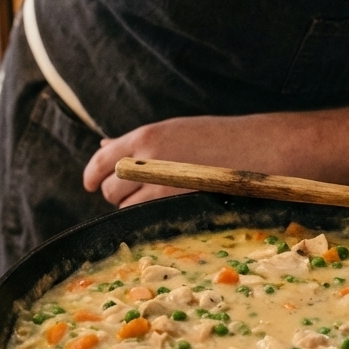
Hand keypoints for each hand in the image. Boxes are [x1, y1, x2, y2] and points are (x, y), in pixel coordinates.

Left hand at [83, 115, 269, 207]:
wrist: (258, 149)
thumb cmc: (219, 138)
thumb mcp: (175, 130)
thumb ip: (139, 142)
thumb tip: (104, 145)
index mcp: (147, 136)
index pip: (102, 159)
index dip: (91, 174)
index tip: (90, 182)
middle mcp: (148, 160)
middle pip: (110, 188)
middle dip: (116, 193)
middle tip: (136, 192)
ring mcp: (161, 185)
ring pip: (125, 207)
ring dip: (133, 206)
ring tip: (158, 198)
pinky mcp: (175, 205)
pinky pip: (145, 218)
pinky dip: (148, 217)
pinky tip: (165, 209)